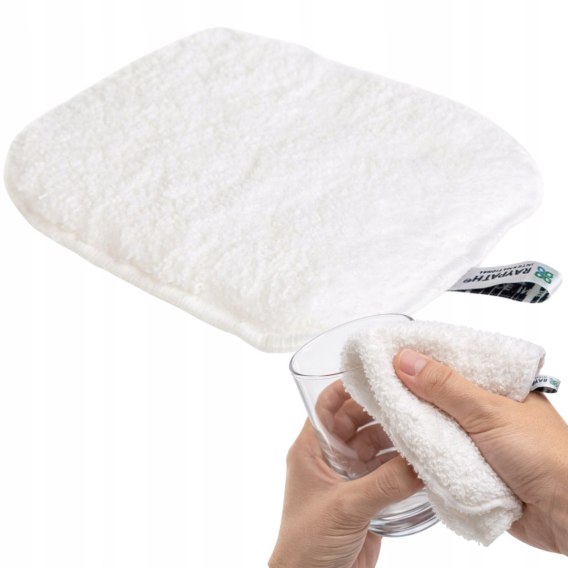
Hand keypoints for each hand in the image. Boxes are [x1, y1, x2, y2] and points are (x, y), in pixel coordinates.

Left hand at [269, 382, 422, 567]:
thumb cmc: (307, 544)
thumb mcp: (346, 507)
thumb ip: (385, 484)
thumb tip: (422, 461)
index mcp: (311, 449)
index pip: (327, 406)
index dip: (347, 388)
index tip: (375, 375)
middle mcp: (330, 458)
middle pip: (356, 423)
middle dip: (381, 412)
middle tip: (411, 399)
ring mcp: (349, 477)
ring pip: (375, 446)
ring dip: (396, 439)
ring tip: (423, 426)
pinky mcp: (366, 497)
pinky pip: (386, 472)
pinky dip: (403, 465)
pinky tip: (423, 460)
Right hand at [393, 349, 567, 555]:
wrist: (567, 516)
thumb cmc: (545, 457)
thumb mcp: (488, 412)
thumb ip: (446, 387)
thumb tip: (406, 360)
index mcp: (497, 386)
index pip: (451, 362)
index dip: (419, 358)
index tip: (386, 354)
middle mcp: (485, 410)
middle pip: (437, 394)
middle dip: (410, 393)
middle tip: (375, 384)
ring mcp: (477, 439)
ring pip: (435, 425)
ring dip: (414, 425)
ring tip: (379, 412)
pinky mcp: (470, 468)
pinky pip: (438, 455)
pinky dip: (422, 453)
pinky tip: (398, 445)